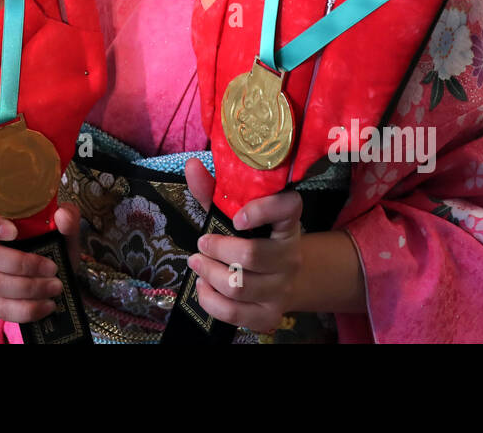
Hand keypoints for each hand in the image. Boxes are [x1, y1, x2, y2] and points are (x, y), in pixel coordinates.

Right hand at [0, 201, 80, 324]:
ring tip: (56, 286)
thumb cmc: (53, 241)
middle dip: (23, 264)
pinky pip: (3, 309)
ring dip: (30, 288)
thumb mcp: (64, 227)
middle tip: (52, 267)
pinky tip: (48, 304)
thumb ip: (67, 217)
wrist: (57, 270)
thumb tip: (62, 216)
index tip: (13, 231)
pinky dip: (29, 309)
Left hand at [182, 157, 304, 332]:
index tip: (237, 217)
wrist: (280, 278)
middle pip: (251, 255)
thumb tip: (191, 166)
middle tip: (201, 243)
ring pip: (239, 286)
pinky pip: (234, 314)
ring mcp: (282, 288)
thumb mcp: (236, 212)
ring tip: (197, 262)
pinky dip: (210, 300)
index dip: (263, 210)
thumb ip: (214, 191)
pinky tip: (203, 286)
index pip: (288, 208)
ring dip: (209, 273)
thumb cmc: (253, 238)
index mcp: (287, 223)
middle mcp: (291, 256)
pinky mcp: (269, 315)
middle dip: (216, 249)